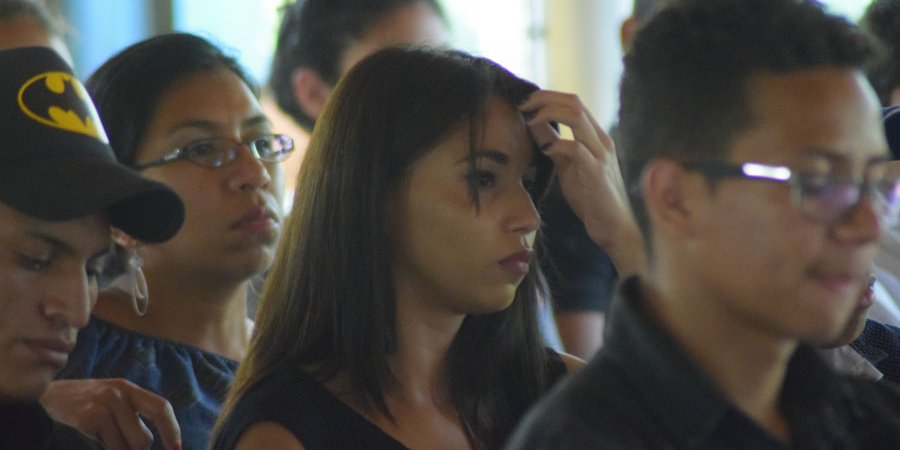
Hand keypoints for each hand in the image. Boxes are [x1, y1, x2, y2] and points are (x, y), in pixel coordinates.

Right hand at [41, 378, 181, 449]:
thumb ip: (132, 414)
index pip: (161, 407)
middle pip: (144, 438)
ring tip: (107, 440)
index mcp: (129, 388)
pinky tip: (95, 438)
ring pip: (127, 447)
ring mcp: (103, 405)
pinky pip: (109, 447)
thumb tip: (151, 442)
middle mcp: (119, 394)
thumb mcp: (112, 399)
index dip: (172, 429)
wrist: (45, 397)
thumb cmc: (85, 402)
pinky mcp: (88, 418)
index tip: (176, 448)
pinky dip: (107, 449)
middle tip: (125, 446)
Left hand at [520, 90, 643, 273]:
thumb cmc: (591, 197)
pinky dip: (557, 143)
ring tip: (530, 120)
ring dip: (548, 113)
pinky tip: (544, 149)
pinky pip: (576, 148)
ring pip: (576, 116)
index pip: (572, 101)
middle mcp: (600, 139)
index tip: (525, 103)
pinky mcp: (596, 171)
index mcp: (595, 136)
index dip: (547, 97)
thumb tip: (532, 124)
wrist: (613, 225)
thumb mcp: (567, 165)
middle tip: (523, 106)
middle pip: (573, 102)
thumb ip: (553, 144)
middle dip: (544, 99)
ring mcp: (600, 153)